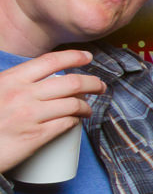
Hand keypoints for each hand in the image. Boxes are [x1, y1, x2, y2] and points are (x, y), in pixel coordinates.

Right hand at [0, 49, 105, 172]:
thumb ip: (16, 81)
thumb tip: (45, 76)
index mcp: (11, 79)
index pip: (50, 61)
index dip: (74, 57)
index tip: (87, 57)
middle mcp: (22, 94)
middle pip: (71, 83)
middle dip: (92, 83)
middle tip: (99, 86)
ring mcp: (29, 116)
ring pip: (73, 104)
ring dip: (86, 106)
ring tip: (87, 109)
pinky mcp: (35, 136)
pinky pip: (66, 123)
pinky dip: (76, 120)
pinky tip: (76, 120)